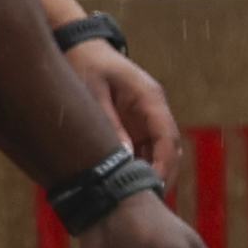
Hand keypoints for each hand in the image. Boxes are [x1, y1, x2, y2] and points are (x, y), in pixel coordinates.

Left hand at [75, 39, 185, 199]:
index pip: (167, 137)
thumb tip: (122, 156)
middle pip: (168, 148)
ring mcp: (145, 117)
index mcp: (150, 98)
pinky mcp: (133, 123)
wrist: (79, 46)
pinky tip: (122, 183)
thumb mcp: (93, 93)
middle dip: (161, 174)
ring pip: (156, 151)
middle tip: (146, 201)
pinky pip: (142, 148)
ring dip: (149, 172)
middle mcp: (153, 110)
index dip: (164, 164)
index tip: (154, 186)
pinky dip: (136, 165)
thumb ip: (109, 124)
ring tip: (133, 198)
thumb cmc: (85, 65)